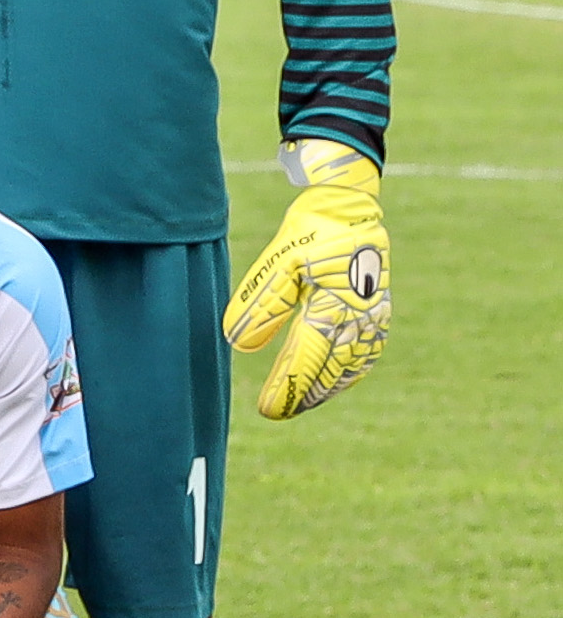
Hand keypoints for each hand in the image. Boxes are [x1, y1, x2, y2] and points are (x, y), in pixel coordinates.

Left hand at [224, 142, 388, 417]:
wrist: (348, 206)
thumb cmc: (310, 231)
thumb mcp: (280, 262)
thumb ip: (262, 304)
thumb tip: (239, 344)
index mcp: (336, 304)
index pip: (308, 357)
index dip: (288, 386)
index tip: (268, 409)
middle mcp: (361, 315)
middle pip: (331, 368)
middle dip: (304, 393)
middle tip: (277, 411)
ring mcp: (374, 314)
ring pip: (352, 364)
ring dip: (326, 387)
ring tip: (300, 403)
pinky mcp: (378, 310)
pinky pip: (366, 351)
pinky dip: (349, 371)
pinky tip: (333, 381)